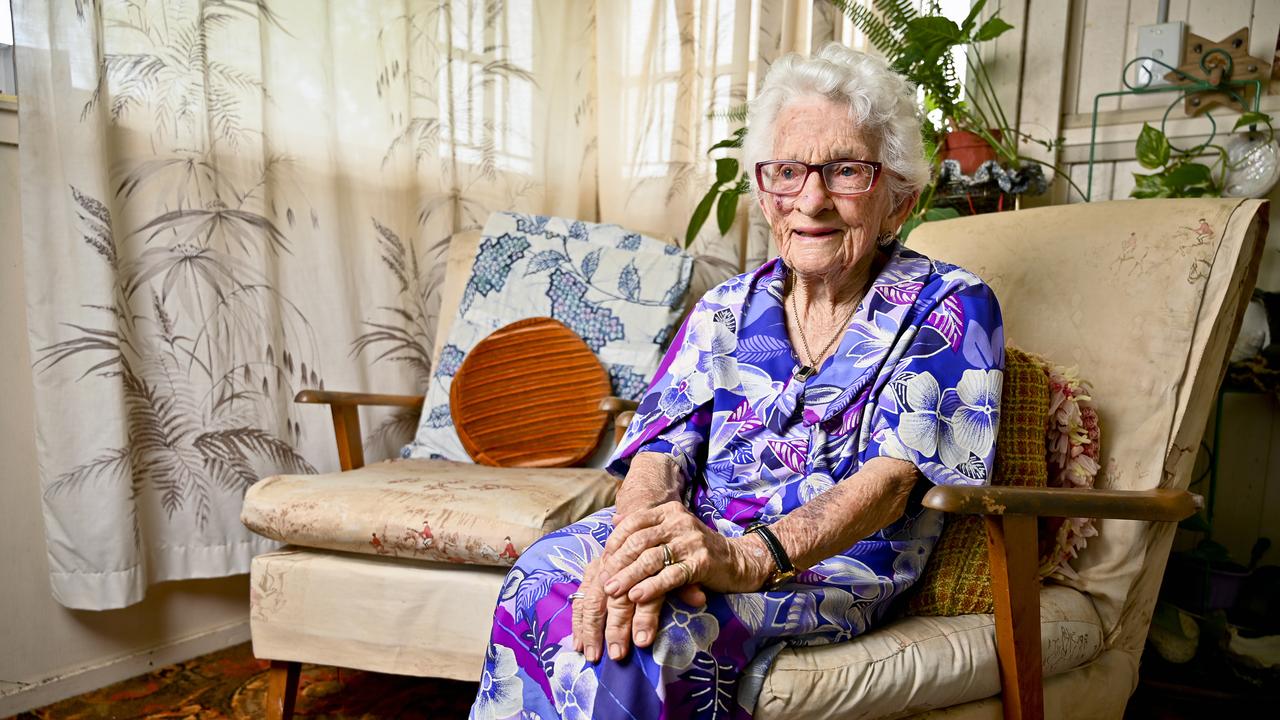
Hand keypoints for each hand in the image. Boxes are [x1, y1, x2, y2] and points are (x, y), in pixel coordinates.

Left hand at [572, 503, 714, 662]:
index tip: (602, 561)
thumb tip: (614, 520)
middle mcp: (679, 522)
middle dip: (618, 562)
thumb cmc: (697, 549)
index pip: (634, 523)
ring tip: (613, 591)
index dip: (615, 542)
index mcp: (669, 512)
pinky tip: (637, 597)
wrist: (737, 561)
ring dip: (629, 576)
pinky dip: (652, 587)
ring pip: (652, 559)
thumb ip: (645, 526)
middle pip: (639, 541)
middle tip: (602, 581)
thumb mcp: (671, 532)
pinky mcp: (701, 562)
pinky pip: (671, 575)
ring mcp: (691, 541)